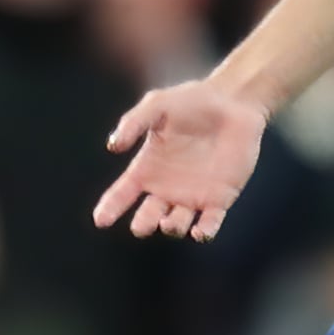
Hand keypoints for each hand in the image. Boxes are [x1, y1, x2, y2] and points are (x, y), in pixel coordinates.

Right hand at [93, 76, 269, 240]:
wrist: (232, 102)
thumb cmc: (191, 101)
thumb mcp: (157, 105)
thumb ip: (134, 123)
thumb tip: (113, 146)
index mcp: (147, 168)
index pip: (122, 194)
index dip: (110, 208)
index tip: (100, 220)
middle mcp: (166, 187)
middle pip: (148, 216)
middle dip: (143, 224)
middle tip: (142, 226)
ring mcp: (193, 195)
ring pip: (177, 224)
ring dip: (171, 227)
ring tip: (168, 223)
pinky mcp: (220, 198)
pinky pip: (210, 223)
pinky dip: (204, 232)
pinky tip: (199, 233)